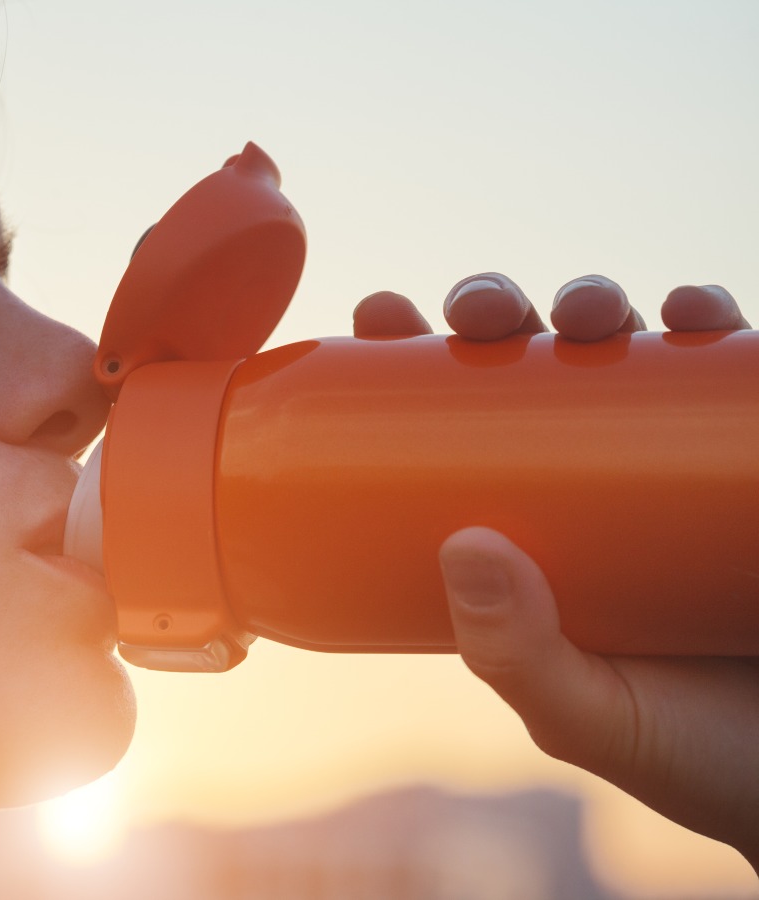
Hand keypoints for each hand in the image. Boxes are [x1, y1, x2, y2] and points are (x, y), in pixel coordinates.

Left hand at [355, 276, 758, 869]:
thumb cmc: (683, 750)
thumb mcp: (582, 713)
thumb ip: (517, 654)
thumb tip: (463, 546)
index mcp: (520, 523)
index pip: (446, 423)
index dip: (406, 358)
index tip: (378, 312)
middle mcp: (589, 476)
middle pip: (524, 364)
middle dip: (495, 312)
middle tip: (482, 312)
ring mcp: (670, 460)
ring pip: (621, 349)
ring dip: (596, 303)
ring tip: (589, 312)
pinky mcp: (750, 454)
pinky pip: (732, 372)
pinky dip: (714, 326)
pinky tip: (696, 314)